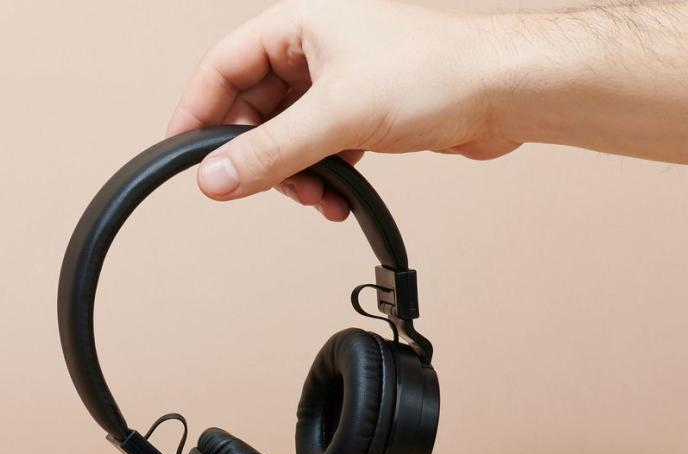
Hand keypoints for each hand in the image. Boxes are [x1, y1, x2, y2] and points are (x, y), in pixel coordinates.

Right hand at [167, 0, 520, 220]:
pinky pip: (322, 146)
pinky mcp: (366, 109)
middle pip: (254, 105)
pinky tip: (337, 197)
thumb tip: (214, 177)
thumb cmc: (437, 72)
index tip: (181, 154)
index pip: (223, 66)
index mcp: (300, 23)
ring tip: (314, 196)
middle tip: (259, 188)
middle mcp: (317, 46)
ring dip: (294, 172)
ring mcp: (342, 78)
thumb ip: (270, 152)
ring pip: (289, 132)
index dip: (197, 111)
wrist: (505, 91)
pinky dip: (323, 174)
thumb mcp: (337, 116)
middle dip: (258, 154)